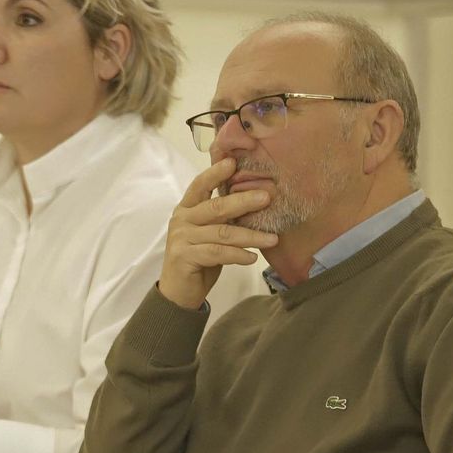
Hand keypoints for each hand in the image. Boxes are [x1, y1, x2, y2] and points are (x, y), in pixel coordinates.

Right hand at [157, 158, 279, 309]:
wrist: (179, 291)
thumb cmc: (200, 258)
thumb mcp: (212, 233)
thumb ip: (224, 217)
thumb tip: (257, 198)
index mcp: (187, 208)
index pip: (200, 185)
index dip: (215, 173)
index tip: (233, 162)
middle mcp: (182, 220)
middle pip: (215, 207)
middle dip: (243, 201)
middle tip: (267, 197)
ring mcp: (181, 238)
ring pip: (221, 233)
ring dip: (250, 236)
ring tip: (273, 238)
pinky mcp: (184, 257)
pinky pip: (217, 253)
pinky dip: (238, 255)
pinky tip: (253, 258)